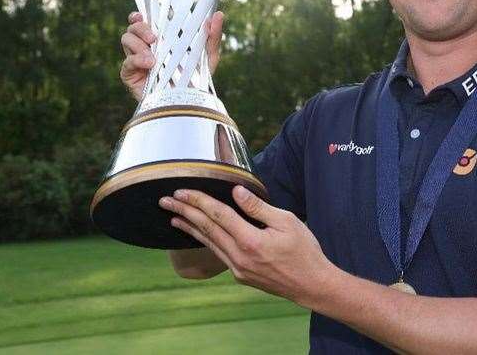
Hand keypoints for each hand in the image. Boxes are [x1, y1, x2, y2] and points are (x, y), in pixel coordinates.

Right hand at [120, 10, 223, 101]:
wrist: (189, 104)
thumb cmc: (197, 79)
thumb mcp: (209, 57)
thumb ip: (213, 36)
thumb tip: (218, 15)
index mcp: (161, 39)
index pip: (144, 21)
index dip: (138, 16)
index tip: (141, 15)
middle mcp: (146, 47)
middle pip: (133, 28)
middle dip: (141, 28)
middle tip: (154, 38)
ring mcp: (137, 60)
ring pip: (126, 40)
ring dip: (138, 44)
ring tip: (153, 58)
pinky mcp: (131, 75)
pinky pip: (127, 62)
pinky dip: (136, 60)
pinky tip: (149, 64)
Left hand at [159, 186, 333, 305]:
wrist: (311, 285)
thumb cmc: (304, 250)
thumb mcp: (287, 222)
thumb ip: (258, 207)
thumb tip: (236, 191)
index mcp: (250, 241)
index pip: (218, 215)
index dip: (198, 201)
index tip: (181, 191)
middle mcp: (239, 256)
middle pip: (206, 229)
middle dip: (185, 212)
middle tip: (165, 201)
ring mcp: (238, 268)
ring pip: (208, 243)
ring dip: (189, 228)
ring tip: (173, 217)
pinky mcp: (240, 275)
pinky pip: (218, 253)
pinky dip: (205, 240)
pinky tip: (198, 234)